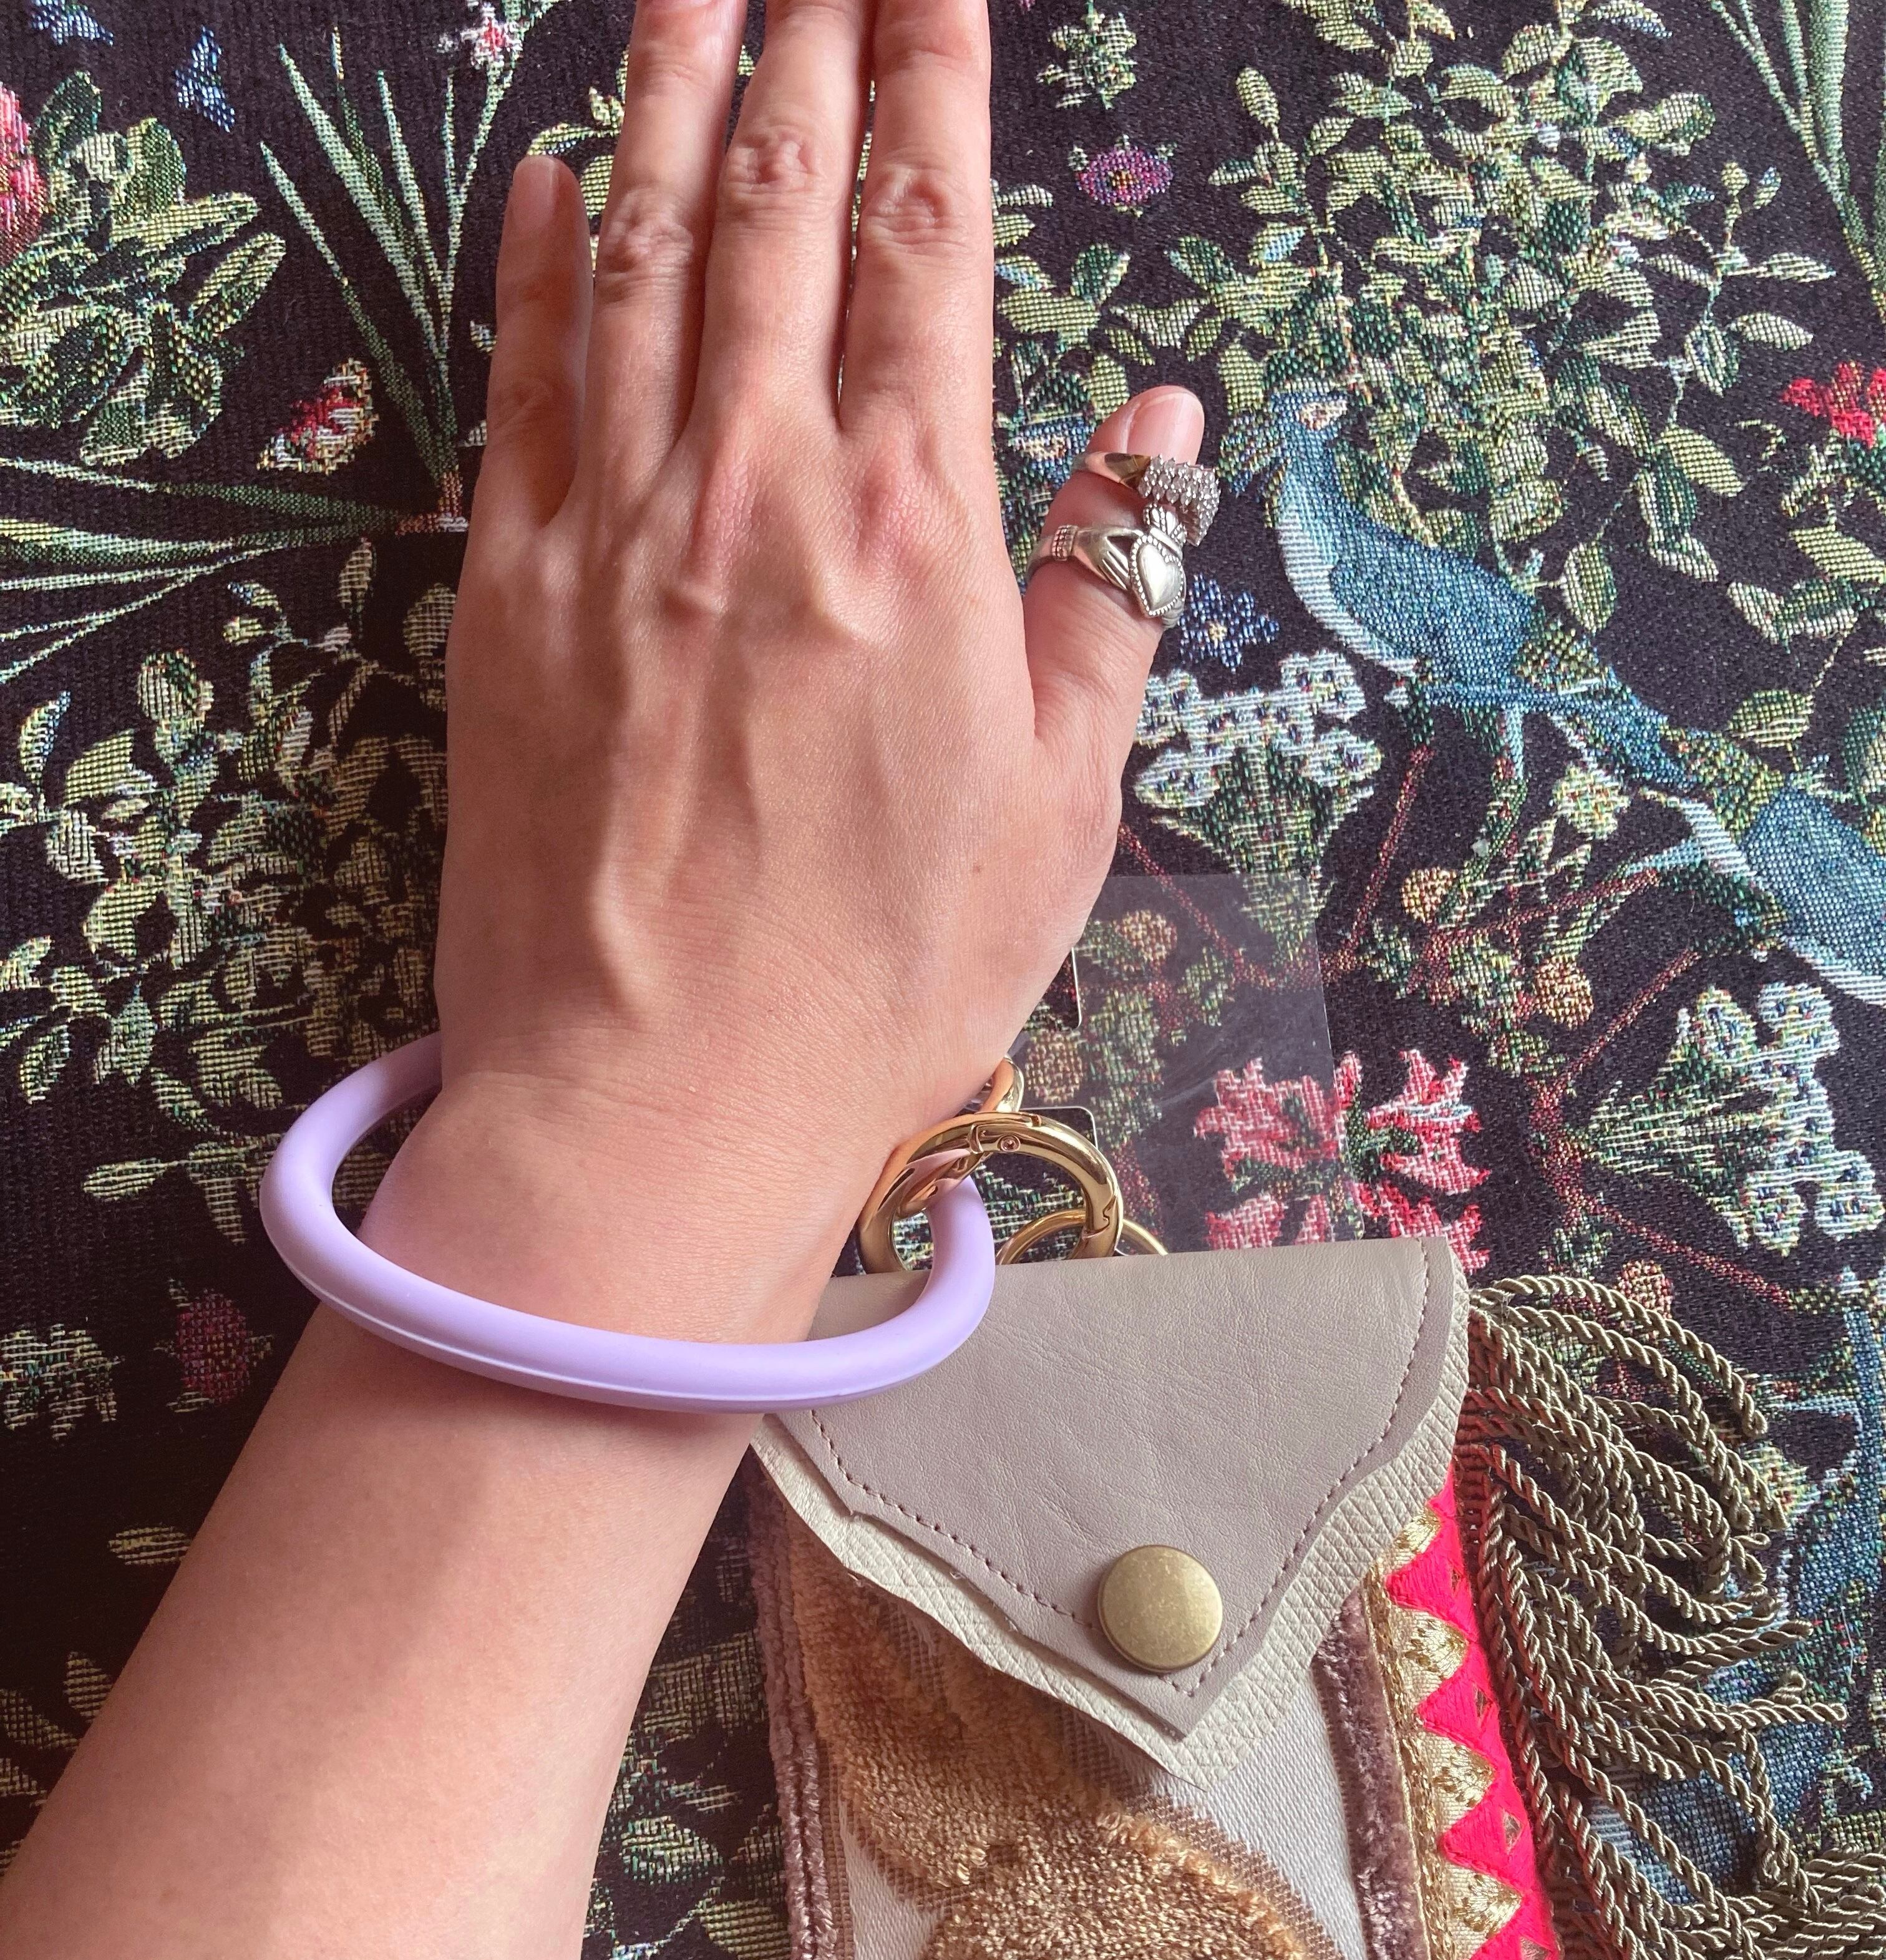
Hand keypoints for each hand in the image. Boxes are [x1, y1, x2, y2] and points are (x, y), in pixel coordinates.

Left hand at [369, 0, 1202, 1335]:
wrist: (664, 1100)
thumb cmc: (887, 977)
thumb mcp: (1062, 808)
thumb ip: (1113, 593)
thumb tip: (1161, 422)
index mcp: (919, 528)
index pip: (930, 236)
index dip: (932, 78)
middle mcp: (761, 488)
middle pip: (785, 202)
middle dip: (805, 36)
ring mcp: (620, 530)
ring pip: (649, 254)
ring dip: (674, 96)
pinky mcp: (509, 594)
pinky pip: (525, 383)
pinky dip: (544, 264)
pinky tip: (558, 173)